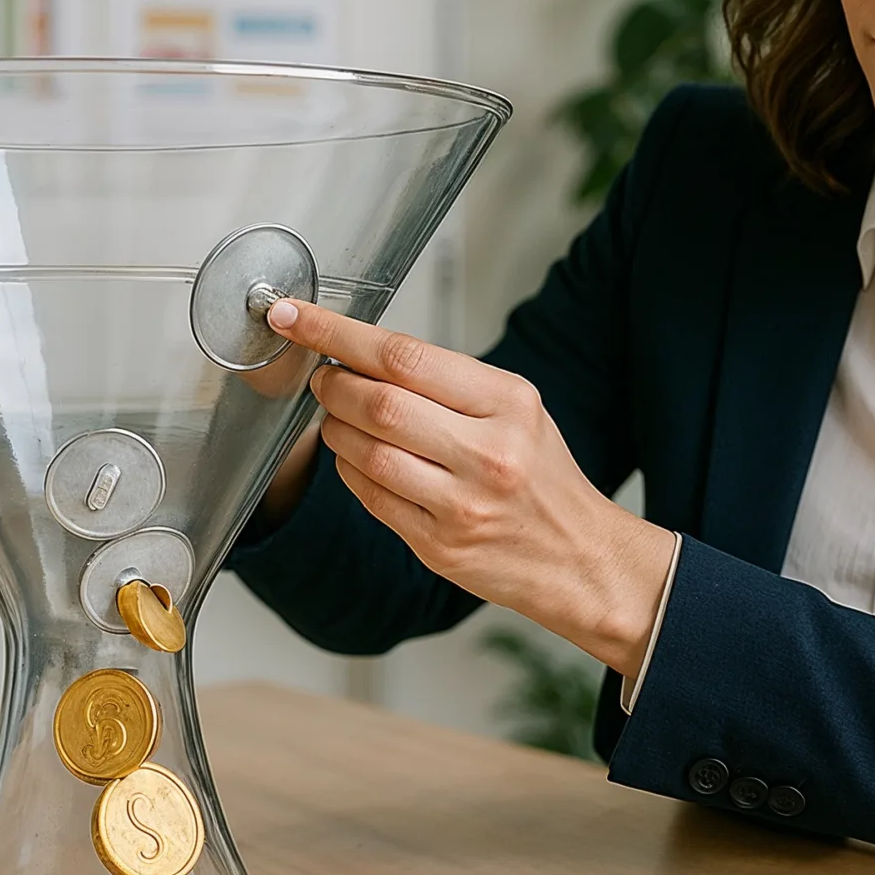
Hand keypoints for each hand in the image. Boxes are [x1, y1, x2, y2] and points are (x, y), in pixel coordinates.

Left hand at [257, 298, 676, 674]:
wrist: (579, 557)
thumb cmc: (541, 476)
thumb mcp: (517, 410)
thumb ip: (448, 383)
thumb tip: (362, 354)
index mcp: (509, 403)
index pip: (405, 355)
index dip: (337, 332)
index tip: (295, 317)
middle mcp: (489, 452)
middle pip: (379, 403)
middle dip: (332, 384)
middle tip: (322, 377)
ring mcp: (463, 503)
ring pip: (365, 451)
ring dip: (334, 429)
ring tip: (339, 419)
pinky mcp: (439, 545)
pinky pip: (369, 496)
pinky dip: (348, 470)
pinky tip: (356, 458)